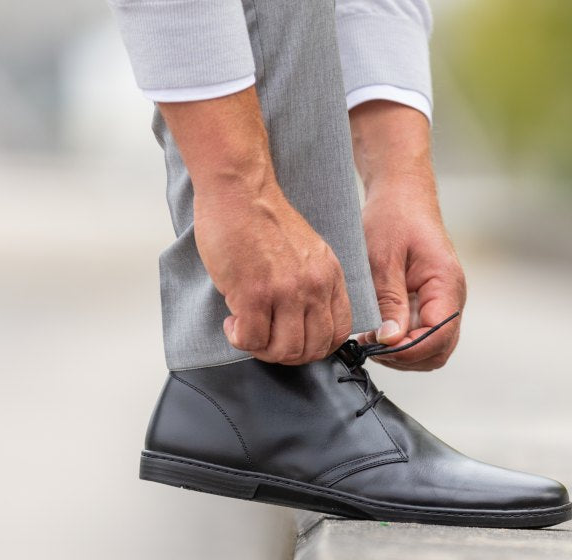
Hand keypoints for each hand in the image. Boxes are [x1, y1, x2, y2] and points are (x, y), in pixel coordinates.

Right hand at [194, 183, 352, 363]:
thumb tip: (302, 323)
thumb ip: (313, 285)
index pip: (340, 333)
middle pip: (313, 349)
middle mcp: (314, 286)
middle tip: (266, 342)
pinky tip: (232, 323)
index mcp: (330, 277)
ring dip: (262, 350)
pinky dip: (239, 339)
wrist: (240, 192)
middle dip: (287, 355)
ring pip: (285, 350)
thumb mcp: (309, 253)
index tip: (295, 341)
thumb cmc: (265, 220)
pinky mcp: (254, 294)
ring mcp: (286, 291)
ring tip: (247, 332)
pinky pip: (252, 339)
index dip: (316, 347)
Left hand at [358, 185, 465, 370]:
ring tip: (372, 338)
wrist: (402, 195)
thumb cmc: (394, 217)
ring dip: (403, 352)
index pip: (438, 335)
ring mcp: (443, 303)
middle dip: (405, 356)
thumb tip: (390, 339)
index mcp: (446, 284)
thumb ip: (389, 300)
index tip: (377, 344)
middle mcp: (451, 298)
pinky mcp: (430, 304)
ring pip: (431, 348)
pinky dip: (402, 342)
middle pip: (439, 350)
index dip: (408, 349)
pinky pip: (423, 335)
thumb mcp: (382, 257)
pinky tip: (378, 330)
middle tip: (370, 345)